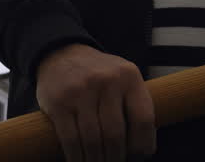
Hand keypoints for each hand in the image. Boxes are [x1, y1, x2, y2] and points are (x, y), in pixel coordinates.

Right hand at [36, 43, 156, 161]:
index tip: (140, 156)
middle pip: (116, 134)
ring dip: (97, 161)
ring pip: (93, 140)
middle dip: (116, 158)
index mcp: (129, 76)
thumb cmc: (97, 73)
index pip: (144, 118)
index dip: (143, 144)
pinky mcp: (59, 102)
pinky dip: (76, 157)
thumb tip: (143, 148)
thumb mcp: (122, 77)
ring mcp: (81, 90)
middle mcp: (106, 81)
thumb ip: (134, 104)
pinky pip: (70, 139)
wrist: (60, 53)